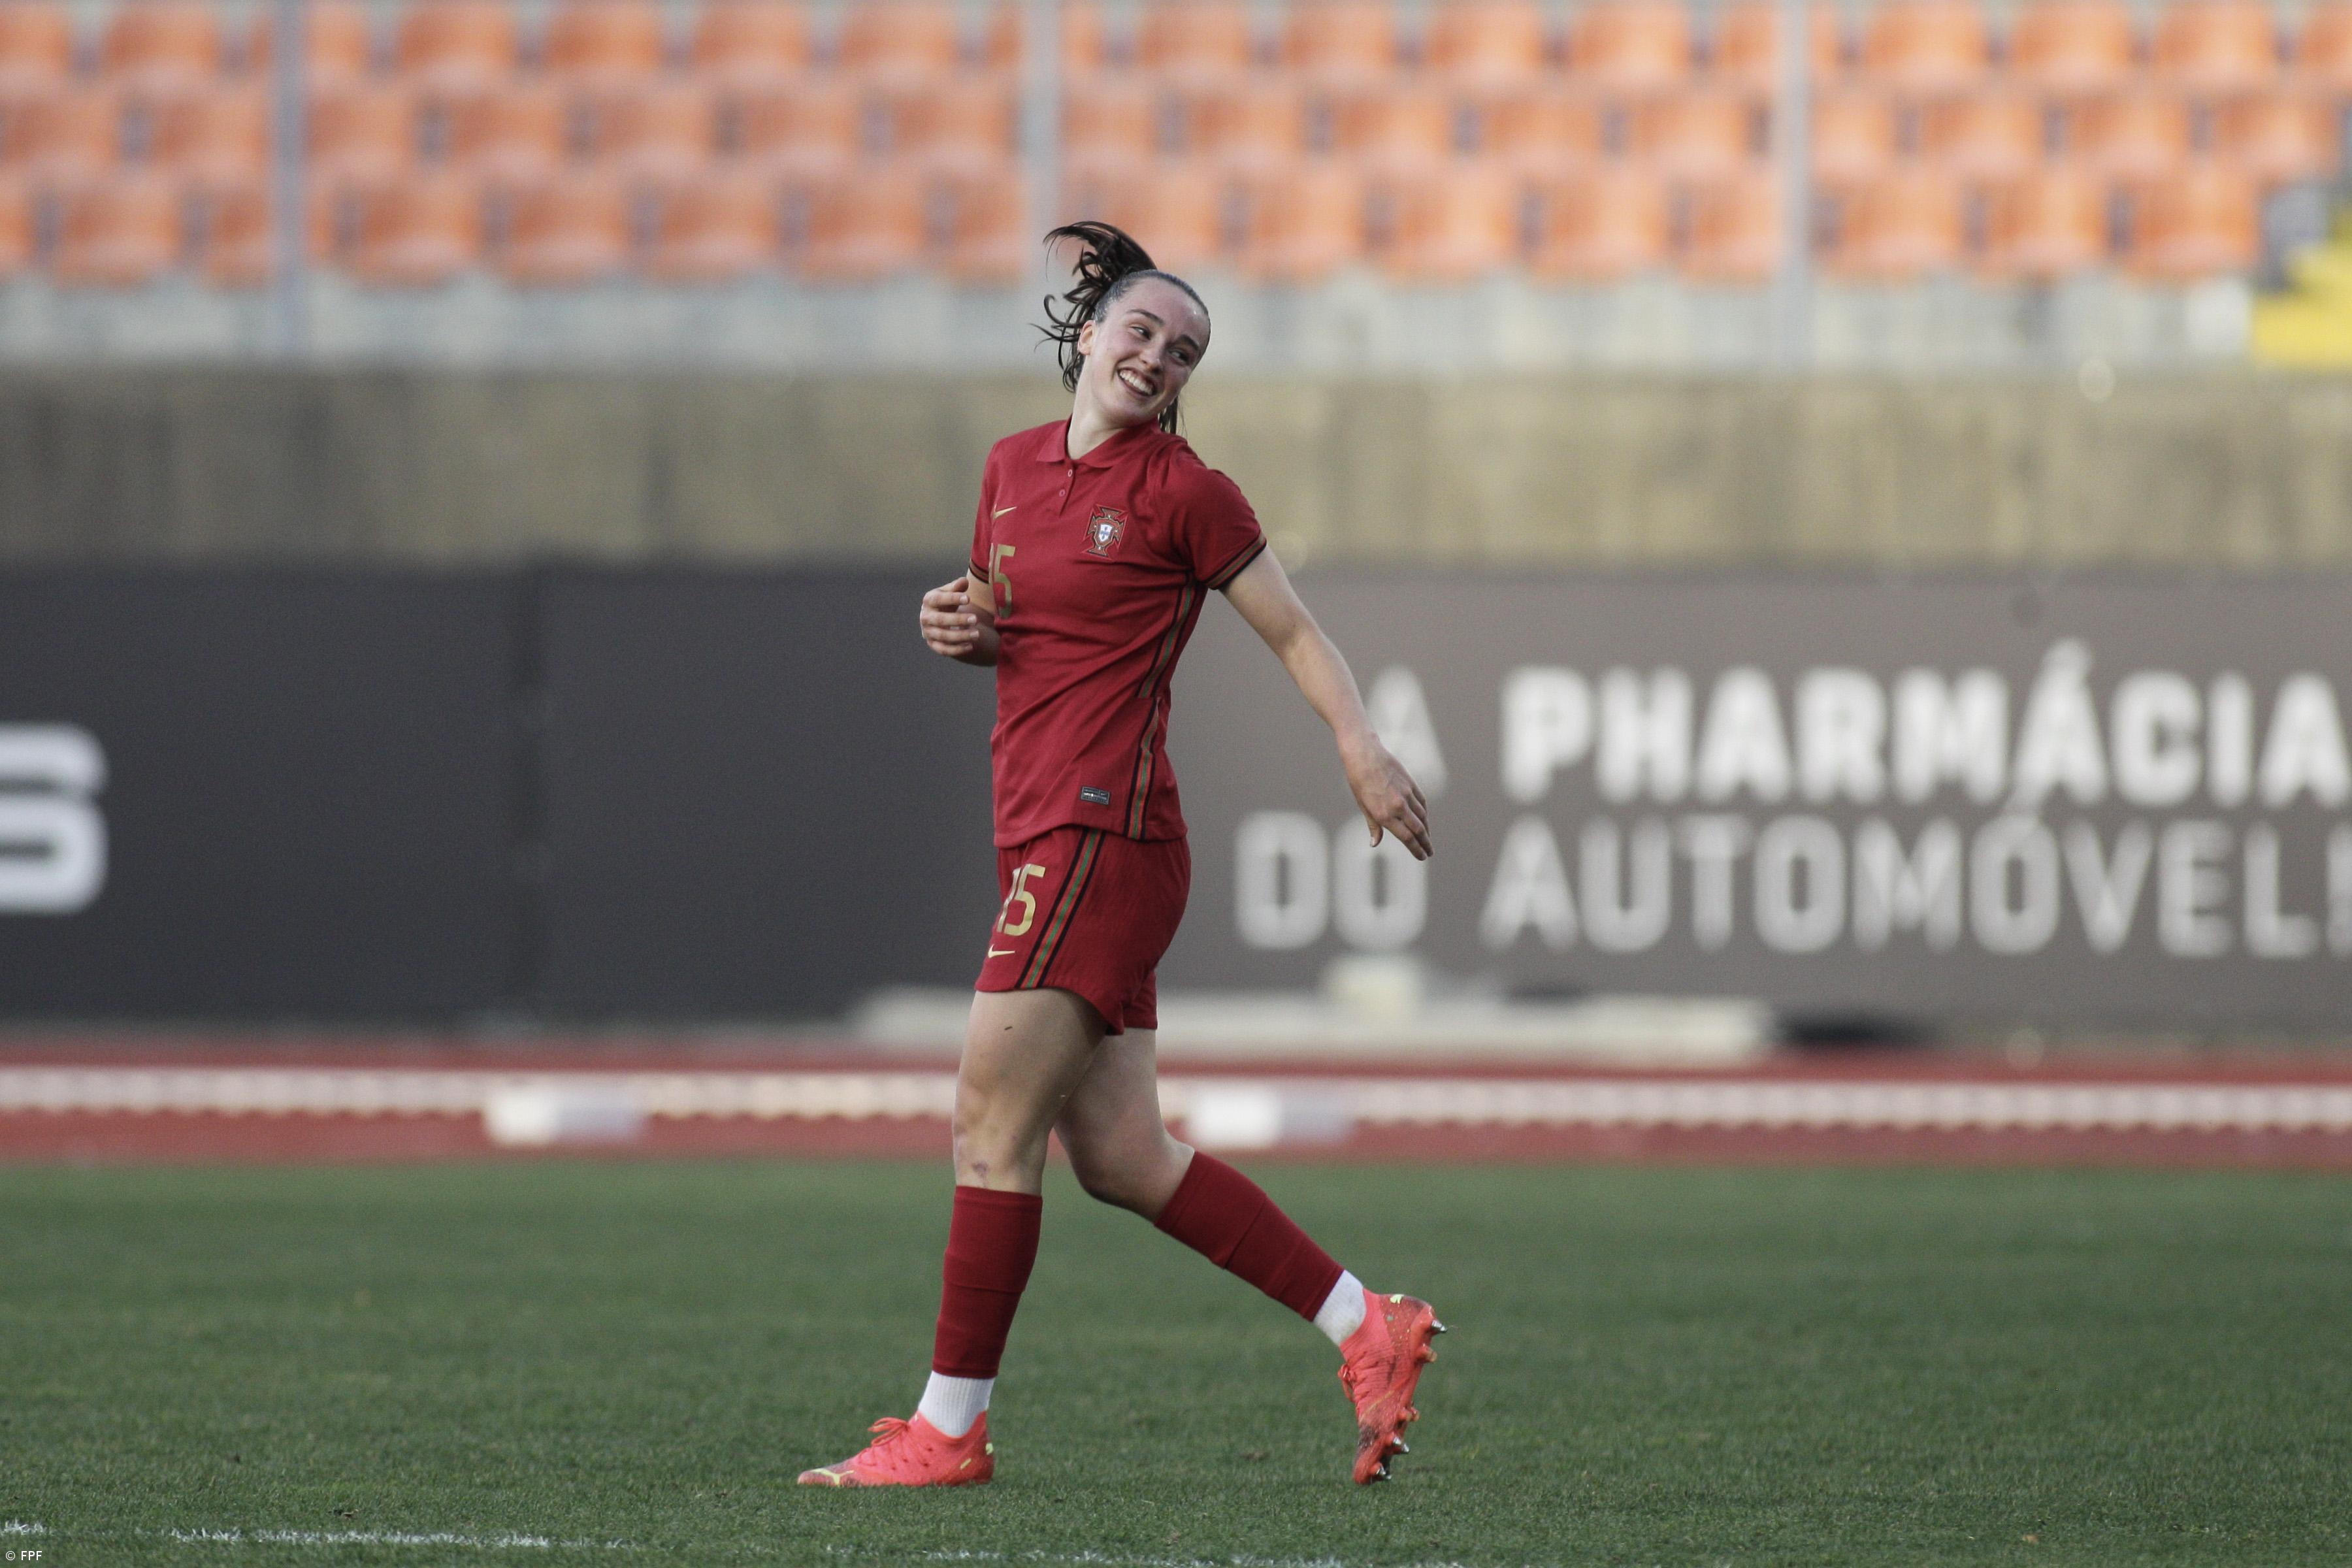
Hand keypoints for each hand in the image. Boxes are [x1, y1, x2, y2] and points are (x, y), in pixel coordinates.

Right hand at [919, 578, 996, 663]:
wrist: (939, 618)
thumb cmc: (947, 602)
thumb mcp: (951, 592)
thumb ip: (957, 586)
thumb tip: (964, 581)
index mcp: (928, 601)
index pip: (938, 599)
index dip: (952, 598)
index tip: (968, 598)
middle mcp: (925, 617)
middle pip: (940, 620)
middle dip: (958, 620)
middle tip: (975, 619)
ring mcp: (928, 632)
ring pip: (943, 636)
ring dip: (960, 636)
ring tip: (977, 634)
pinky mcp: (933, 645)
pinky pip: (944, 650)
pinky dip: (957, 649)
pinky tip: (971, 646)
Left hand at [1342, 736, 1430, 860]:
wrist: (1365, 755)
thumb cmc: (1359, 781)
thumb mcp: (1363, 806)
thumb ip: (1373, 826)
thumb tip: (1374, 844)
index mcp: (1384, 815)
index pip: (1406, 838)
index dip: (1416, 850)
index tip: (1421, 857)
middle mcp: (1398, 807)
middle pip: (1418, 830)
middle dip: (1425, 844)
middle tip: (1429, 853)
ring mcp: (1406, 795)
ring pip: (1422, 817)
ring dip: (1426, 830)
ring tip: (1427, 839)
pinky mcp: (1411, 784)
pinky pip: (1422, 803)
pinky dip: (1424, 814)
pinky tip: (1424, 820)